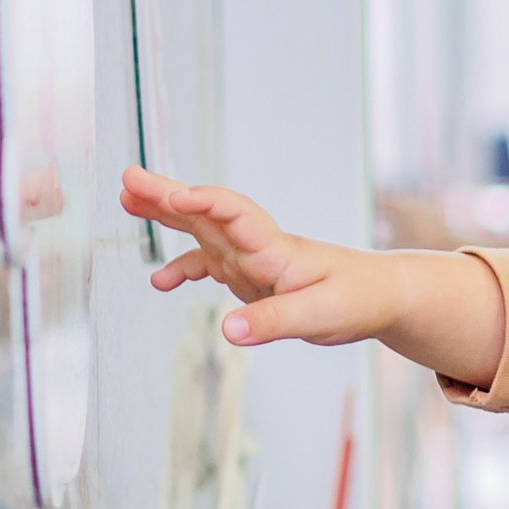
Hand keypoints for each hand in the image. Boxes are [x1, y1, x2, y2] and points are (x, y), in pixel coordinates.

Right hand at [122, 167, 381, 336]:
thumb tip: (227, 331)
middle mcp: (258, 246)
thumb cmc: (358, 299)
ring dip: (166, 216)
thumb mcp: (321, 316)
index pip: (237, 215)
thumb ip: (274, 322)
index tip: (177, 197)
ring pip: (202, 231)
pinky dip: (184, 269)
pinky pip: (211, 266)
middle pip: (207, 213)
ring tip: (127, 200)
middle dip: (167, 195)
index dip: (207, 204)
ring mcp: (251, 259)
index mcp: (277, 249)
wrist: (380, 295)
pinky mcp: (251, 276)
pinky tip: (160, 282)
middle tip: (128, 177)